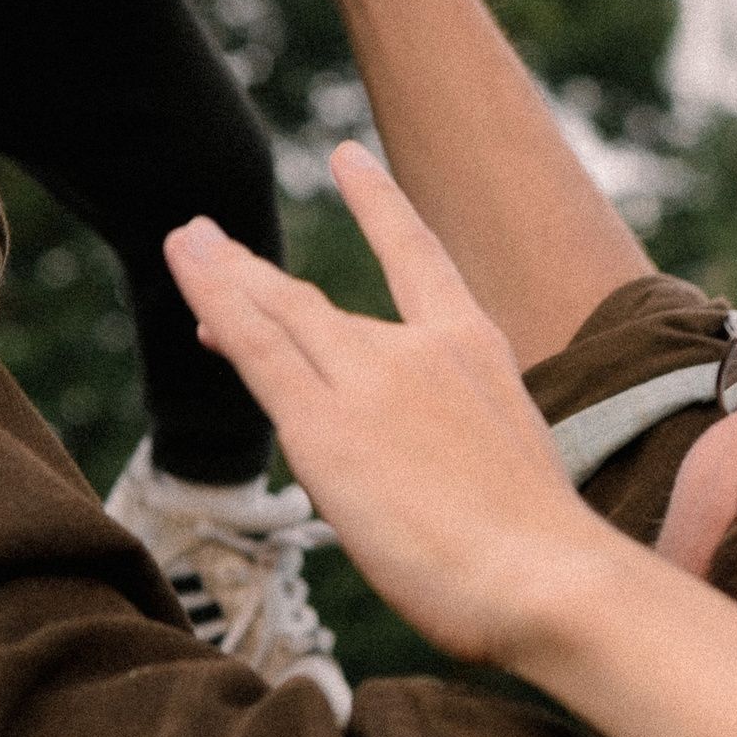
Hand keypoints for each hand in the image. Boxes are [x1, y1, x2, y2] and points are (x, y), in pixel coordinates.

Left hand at [165, 141, 618, 662]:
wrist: (550, 578)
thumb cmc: (549, 560)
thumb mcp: (514, 474)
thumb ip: (460, 450)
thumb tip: (426, 476)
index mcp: (476, 351)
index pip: (418, 259)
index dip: (380, 204)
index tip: (347, 158)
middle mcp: (419, 349)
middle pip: (316, 303)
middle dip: (256, 274)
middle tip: (209, 243)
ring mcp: (370, 382)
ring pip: (277, 314)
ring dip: (223, 276)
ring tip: (186, 243)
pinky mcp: (325, 428)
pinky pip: (257, 348)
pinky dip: (215, 299)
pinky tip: (186, 265)